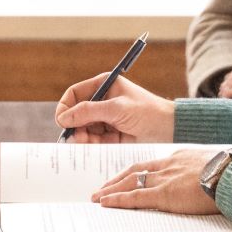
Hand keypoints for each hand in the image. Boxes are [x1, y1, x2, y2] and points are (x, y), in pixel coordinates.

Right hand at [54, 74, 174, 142]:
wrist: (170, 129)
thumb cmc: (147, 111)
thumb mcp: (116, 108)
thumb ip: (88, 111)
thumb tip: (63, 117)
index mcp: (103, 85)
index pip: (75, 94)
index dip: (66, 106)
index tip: (61, 121)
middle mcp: (103, 100)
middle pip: (77, 113)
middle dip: (75, 126)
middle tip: (76, 138)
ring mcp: (107, 118)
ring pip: (84, 128)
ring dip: (83, 136)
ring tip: (86, 143)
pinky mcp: (112, 134)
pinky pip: (95, 139)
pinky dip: (92, 143)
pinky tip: (94, 146)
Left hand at [91, 149, 218, 214]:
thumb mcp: (214, 166)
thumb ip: (203, 171)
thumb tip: (205, 180)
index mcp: (180, 158)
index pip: (151, 164)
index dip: (135, 171)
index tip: (124, 177)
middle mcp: (168, 165)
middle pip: (135, 171)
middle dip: (116, 180)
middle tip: (101, 188)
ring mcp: (165, 179)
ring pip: (130, 183)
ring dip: (111, 190)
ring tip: (97, 198)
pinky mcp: (165, 194)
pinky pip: (135, 197)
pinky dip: (118, 200)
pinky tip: (106, 203)